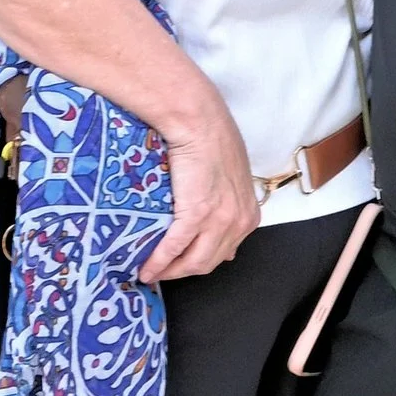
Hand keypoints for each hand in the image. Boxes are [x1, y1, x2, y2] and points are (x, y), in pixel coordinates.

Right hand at [140, 91, 259, 282]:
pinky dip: (158, 261)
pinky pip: (175, 247)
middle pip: (209, 262)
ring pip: (194, 262)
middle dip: (183, 272)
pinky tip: (146, 268)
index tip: (182, 265)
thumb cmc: (212, 141)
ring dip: (170, 271)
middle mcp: (239, 222)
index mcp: (249, 215)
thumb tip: (226, 243)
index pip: (225, 252)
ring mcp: (219, 220)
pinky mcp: (196, 214)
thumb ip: (230, 207)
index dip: (201, 262)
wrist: (199, 122)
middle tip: (161, 273)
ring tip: (150, 273)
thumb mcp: (233, 179)